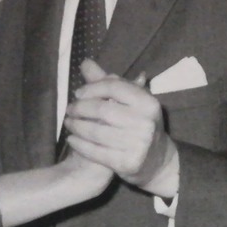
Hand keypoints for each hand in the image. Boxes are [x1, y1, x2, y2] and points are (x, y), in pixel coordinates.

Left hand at [63, 59, 179, 196]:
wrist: (158, 161)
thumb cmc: (140, 124)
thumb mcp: (132, 102)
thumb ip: (109, 83)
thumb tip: (85, 62)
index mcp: (148, 102)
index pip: (114, 87)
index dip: (92, 88)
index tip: (78, 93)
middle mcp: (145, 122)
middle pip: (102, 110)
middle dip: (80, 109)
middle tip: (69, 110)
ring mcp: (138, 144)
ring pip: (96, 132)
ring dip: (76, 126)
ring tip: (68, 123)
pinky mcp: (127, 163)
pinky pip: (96, 152)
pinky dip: (80, 144)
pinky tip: (72, 140)